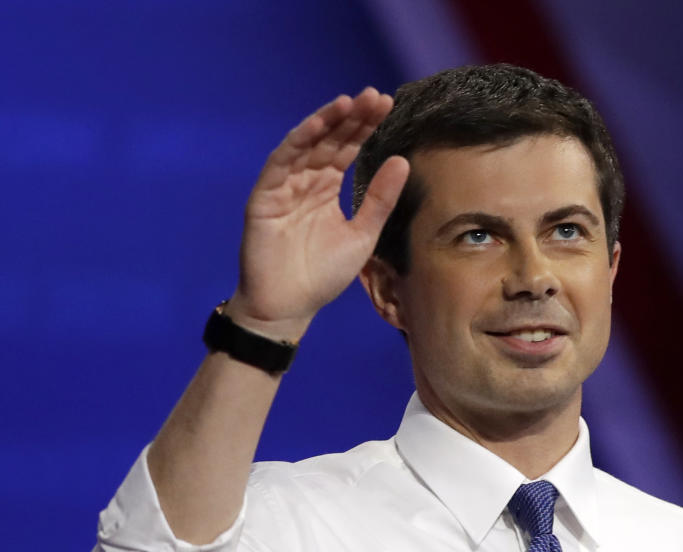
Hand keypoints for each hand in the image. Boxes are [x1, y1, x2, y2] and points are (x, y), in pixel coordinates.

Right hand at [225, 88, 409, 340]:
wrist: (288, 308)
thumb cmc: (322, 276)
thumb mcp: (362, 234)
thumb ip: (379, 199)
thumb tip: (402, 160)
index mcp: (326, 189)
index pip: (348, 150)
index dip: (365, 128)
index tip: (387, 105)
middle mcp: (305, 181)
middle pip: (330, 142)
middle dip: (352, 119)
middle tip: (374, 96)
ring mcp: (283, 187)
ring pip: (306, 146)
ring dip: (327, 122)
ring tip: (350, 102)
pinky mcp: (264, 197)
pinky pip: (281, 163)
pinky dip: (298, 142)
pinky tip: (317, 125)